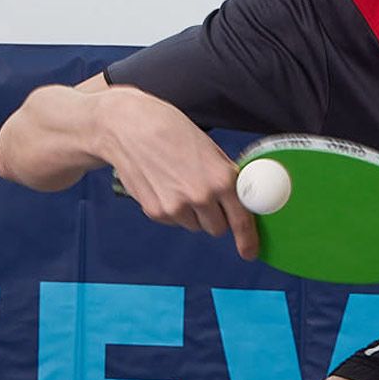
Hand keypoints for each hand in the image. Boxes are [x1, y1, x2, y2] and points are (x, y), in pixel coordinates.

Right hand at [98, 87, 258, 258]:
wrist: (129, 128)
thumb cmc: (171, 131)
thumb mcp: (211, 150)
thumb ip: (227, 178)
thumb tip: (242, 201)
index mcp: (222, 179)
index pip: (241, 220)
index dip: (247, 239)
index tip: (249, 251)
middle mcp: (201, 197)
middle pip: (218, 229)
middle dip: (216, 218)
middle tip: (205, 197)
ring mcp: (177, 207)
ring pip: (195, 226)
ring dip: (193, 214)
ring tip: (179, 184)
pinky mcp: (156, 212)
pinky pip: (175, 222)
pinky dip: (173, 211)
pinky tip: (164, 186)